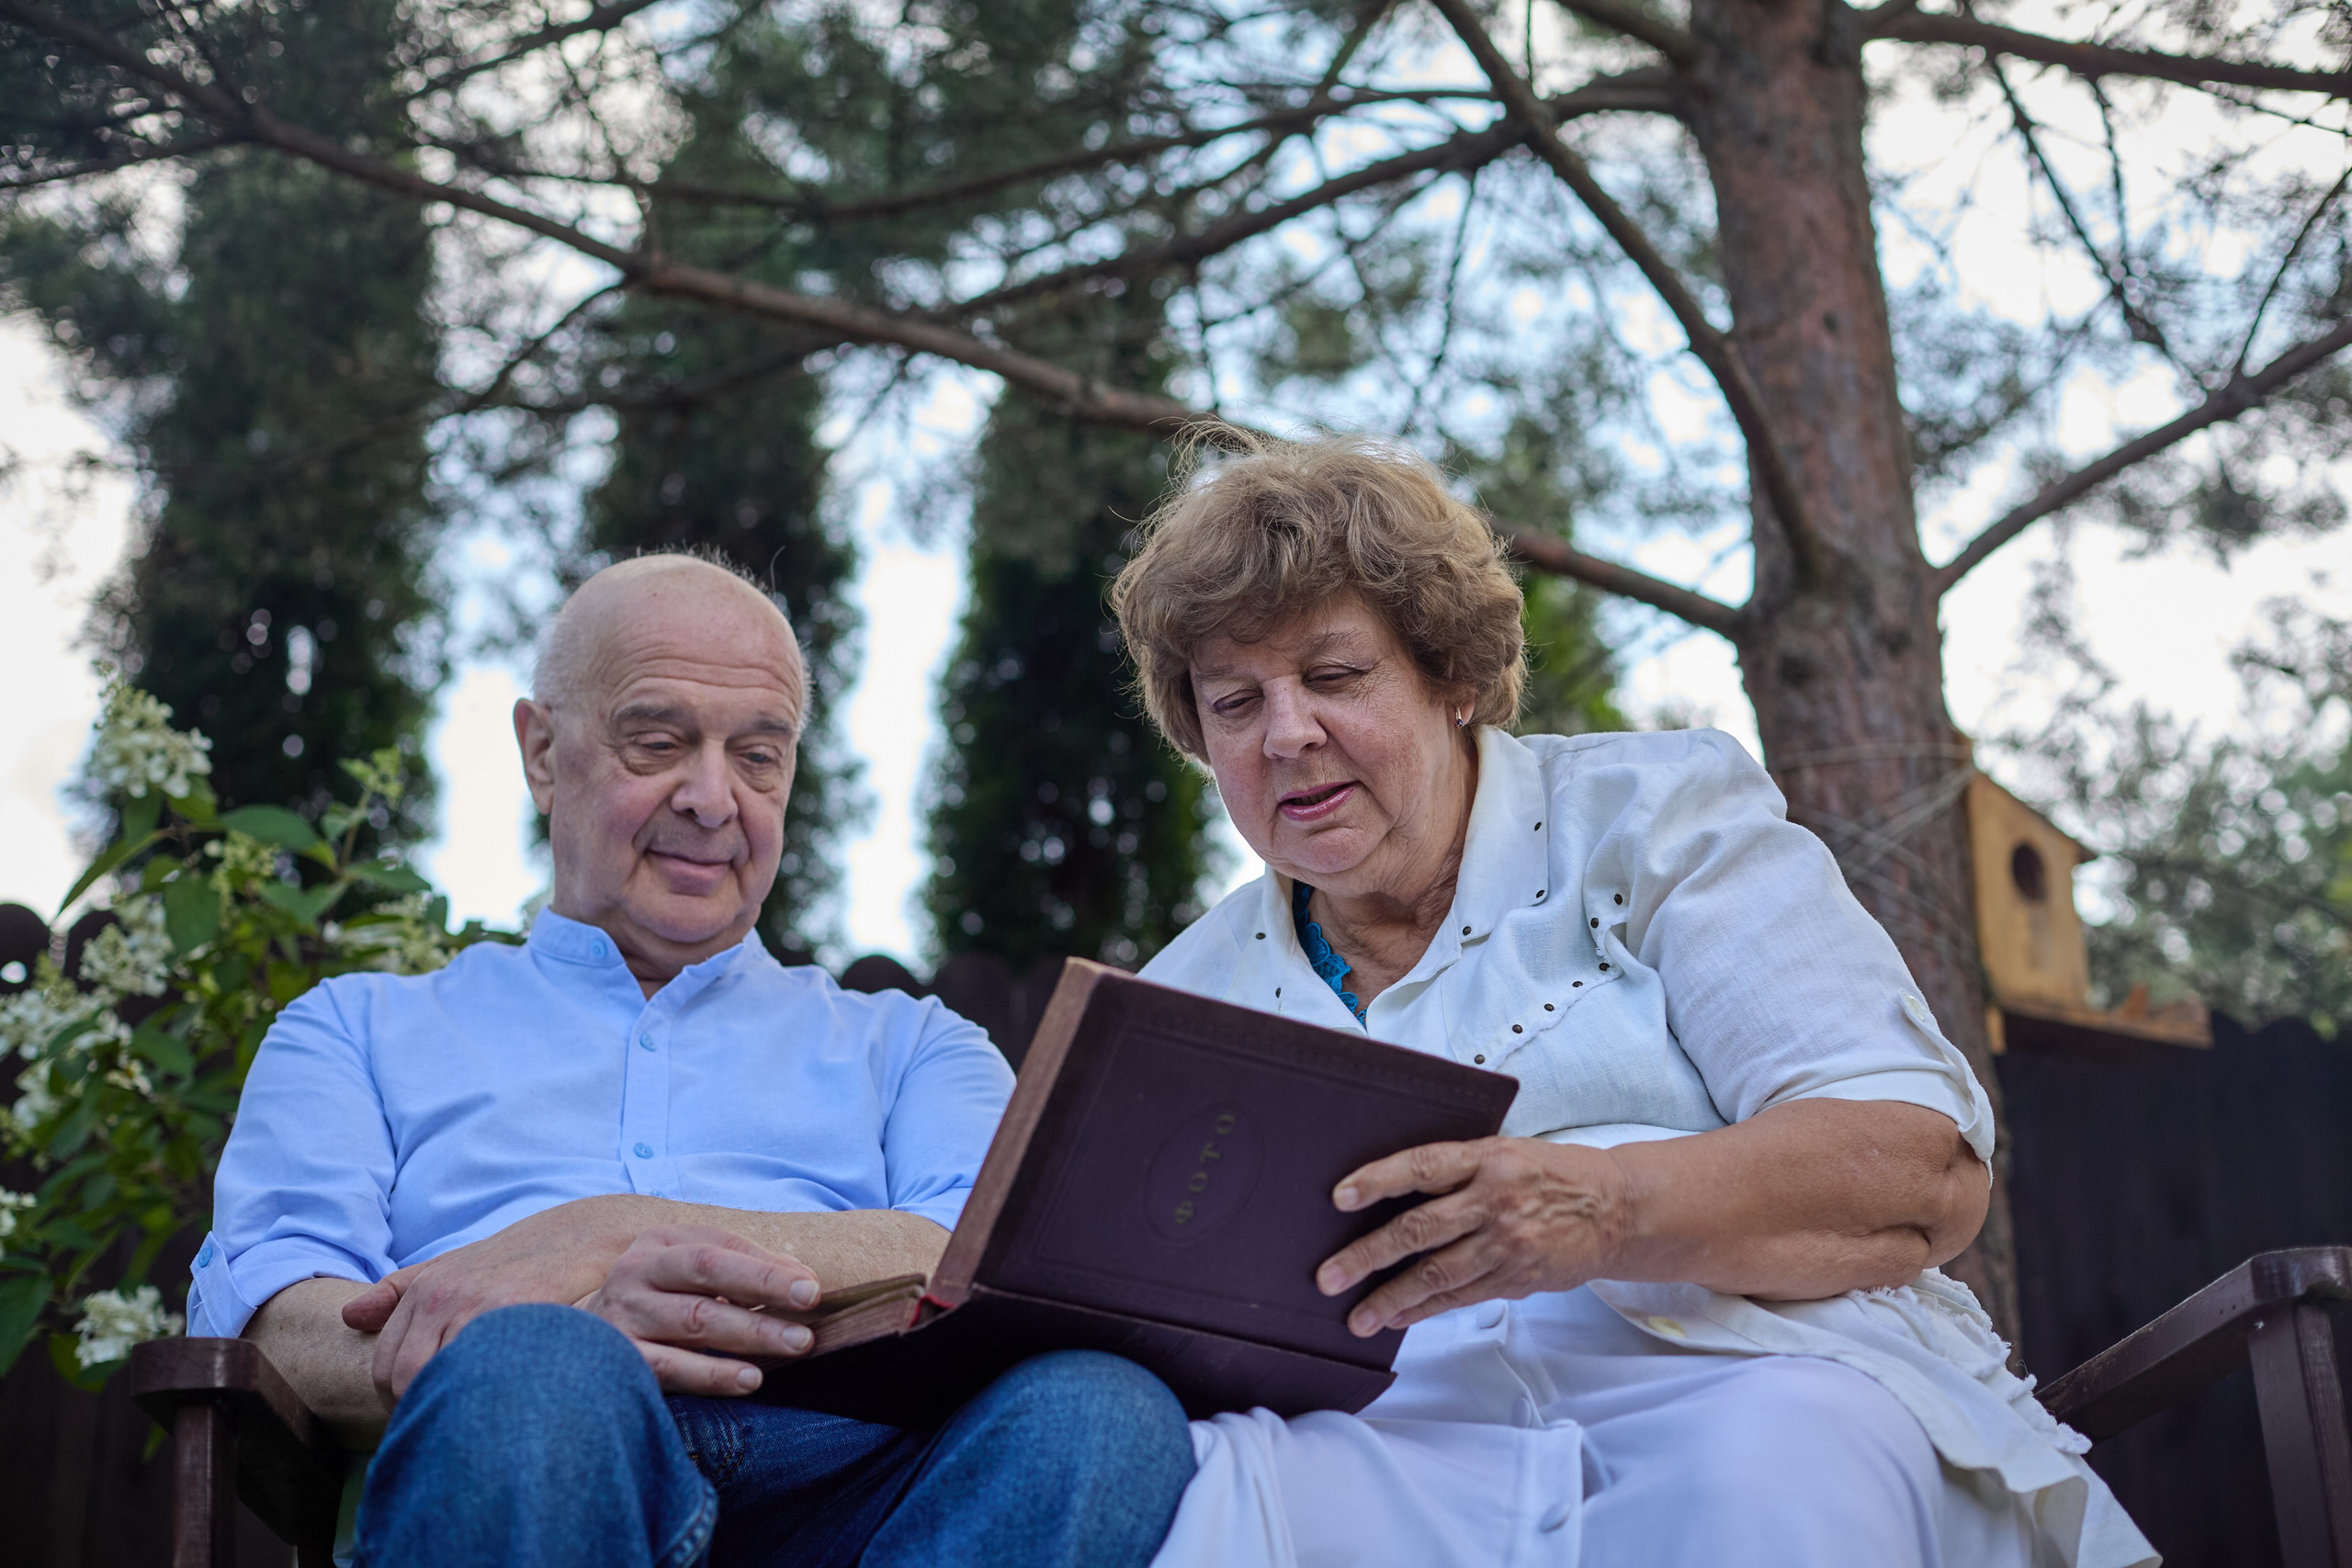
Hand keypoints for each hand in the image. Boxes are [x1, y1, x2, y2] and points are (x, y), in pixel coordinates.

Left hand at [342, 1197, 642, 1403]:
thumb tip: (348, 1317)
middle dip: (423, 1407)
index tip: (429, 1409)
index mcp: (425, 1288)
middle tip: (452, 1420)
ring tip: (475, 1414)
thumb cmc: (520, 1259)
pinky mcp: (517, 1313)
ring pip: (439, 1381)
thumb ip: (401, 1291)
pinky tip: (503, 1396)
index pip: (385, 1367)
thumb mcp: (456, 1265)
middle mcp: (444, 1295)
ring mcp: (479, 1304)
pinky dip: (486, 1391)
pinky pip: (481, 1370)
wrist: (587, 1236)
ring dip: (453, 1405)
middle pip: (405, 1380)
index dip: (401, 1398)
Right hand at [582, 1224, 822, 1396]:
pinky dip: (712, 1374)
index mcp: (659, 1244)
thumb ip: (744, 1268)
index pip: (720, 1248)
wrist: (575, 1350)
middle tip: (810, 1309)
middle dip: (764, 1288)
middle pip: (707, 1272)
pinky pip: (670, 1366)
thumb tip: (803, 1278)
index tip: (812, 1289)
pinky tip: (749, 1380)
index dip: (768, 1267)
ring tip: (796, 1345)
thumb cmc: (656, 1307)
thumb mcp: (689, 1276)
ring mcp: (623, 1315)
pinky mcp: (618, 1359)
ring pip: (695, 1319)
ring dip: (751, 1333)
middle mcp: (636, 1271)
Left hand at [1314, 1137, 1632, 1335]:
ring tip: (1355, 1316)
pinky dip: (1424, 1309)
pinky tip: (1395, 1317)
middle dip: (1367, 1255)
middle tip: (1328, 1275)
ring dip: (1390, 1298)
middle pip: (1420, 1229)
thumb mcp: (1506, 1151)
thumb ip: (1459, 1168)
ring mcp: (1507, 1244)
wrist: (1617, 1210)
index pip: (1424, 1167)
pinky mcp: (1516, 1278)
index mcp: (1488, 1159)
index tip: (1339, 1196)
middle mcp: (1496, 1201)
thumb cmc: (1551, 1173)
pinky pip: (1460, 1297)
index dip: (1379, 1180)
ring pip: (1437, 1274)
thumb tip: (1392, 1189)